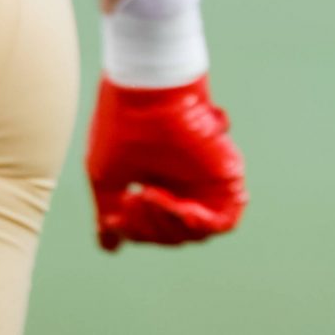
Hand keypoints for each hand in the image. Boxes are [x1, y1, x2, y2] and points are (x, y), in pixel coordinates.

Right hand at [87, 77, 246, 250]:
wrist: (147, 90)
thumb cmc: (123, 126)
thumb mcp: (108, 178)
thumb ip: (111, 212)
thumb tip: (111, 245)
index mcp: (157, 182)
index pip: (152, 229)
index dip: (134, 232)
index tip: (117, 218)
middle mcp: (183, 184)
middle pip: (172, 234)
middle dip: (149, 229)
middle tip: (138, 197)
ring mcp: (204, 181)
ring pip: (195, 233)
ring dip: (170, 225)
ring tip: (151, 195)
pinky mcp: (225, 177)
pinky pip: (224, 222)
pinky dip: (200, 224)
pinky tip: (180, 207)